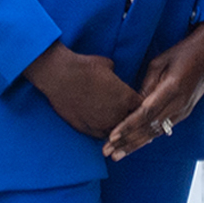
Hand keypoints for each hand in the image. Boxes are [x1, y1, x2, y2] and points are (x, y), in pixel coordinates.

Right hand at [23, 42, 139, 139]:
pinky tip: (105, 135)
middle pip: (133, 123)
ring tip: (121, 133)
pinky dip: (104, 134)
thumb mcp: (107, 64)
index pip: (142, 107)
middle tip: (136, 125)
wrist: (61, 76)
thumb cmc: (84, 66)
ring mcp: (103, 124)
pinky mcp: (88, 130)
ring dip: (119, 132)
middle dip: (133, 121)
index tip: (141, 108)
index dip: (141, 107)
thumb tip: (113, 75)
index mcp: (126, 97)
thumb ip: (115, 75)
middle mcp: (118, 113)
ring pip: (118, 134)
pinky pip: (101, 137)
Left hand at [104, 22, 203, 160]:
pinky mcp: (185, 112)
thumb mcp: (160, 62)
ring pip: (156, 132)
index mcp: (172, 89)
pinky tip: (136, 145)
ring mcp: (184, 110)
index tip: (112, 136)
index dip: (128, 126)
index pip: (146, 113)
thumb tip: (134, 103)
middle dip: (128, 142)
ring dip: (136, 144)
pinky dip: (148, 137)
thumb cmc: (182, 52)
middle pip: (150, 128)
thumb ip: (147, 84)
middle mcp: (179, 104)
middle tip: (109, 152)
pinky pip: (164, 128)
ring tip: (118, 154)